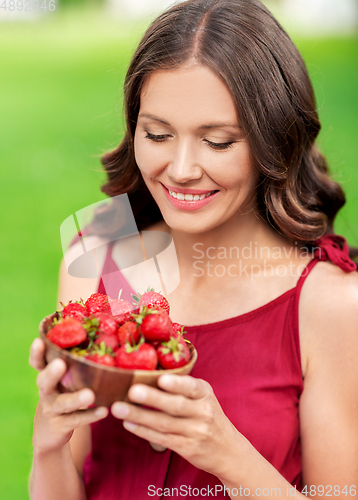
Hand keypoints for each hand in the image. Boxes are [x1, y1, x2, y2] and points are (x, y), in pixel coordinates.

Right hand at [29, 338, 107, 454]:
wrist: (51, 431)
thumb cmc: (64, 393)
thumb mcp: (65, 378)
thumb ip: (76, 362)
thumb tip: (105, 334)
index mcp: (48, 375)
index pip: (38, 362)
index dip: (37, 353)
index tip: (39, 341)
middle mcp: (46, 391)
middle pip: (44, 380)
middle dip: (52, 372)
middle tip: (61, 364)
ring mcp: (52, 409)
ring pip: (62, 403)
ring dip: (76, 398)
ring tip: (90, 395)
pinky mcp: (60, 425)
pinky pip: (75, 419)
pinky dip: (90, 415)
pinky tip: (104, 411)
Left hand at [111, 374, 240, 476]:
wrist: (228, 450)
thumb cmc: (208, 416)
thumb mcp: (204, 398)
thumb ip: (184, 387)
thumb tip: (148, 373)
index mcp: (205, 394)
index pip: (192, 387)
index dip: (177, 384)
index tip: (161, 379)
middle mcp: (203, 412)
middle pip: (175, 405)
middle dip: (152, 398)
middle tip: (132, 391)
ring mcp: (196, 432)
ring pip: (164, 423)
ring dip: (140, 415)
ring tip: (119, 408)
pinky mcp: (187, 448)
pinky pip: (162, 439)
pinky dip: (144, 431)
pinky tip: (129, 424)